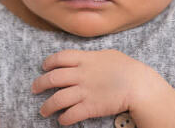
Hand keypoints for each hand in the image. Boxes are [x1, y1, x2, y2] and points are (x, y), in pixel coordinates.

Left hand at [31, 49, 156, 124]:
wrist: (139, 85)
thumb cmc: (128, 68)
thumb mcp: (108, 54)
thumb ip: (93, 56)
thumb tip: (86, 58)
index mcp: (85, 58)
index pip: (59, 58)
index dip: (48, 63)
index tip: (44, 68)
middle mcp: (81, 74)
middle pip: (53, 78)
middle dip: (39, 84)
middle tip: (35, 89)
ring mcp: (85, 91)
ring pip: (57, 99)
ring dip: (47, 106)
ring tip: (43, 110)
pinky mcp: (90, 107)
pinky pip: (70, 114)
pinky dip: (63, 118)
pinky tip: (62, 120)